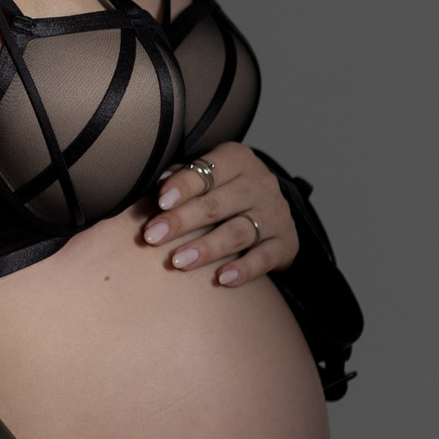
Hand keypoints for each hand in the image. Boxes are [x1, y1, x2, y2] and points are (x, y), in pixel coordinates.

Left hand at [140, 142, 297, 286]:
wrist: (270, 207)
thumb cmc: (225, 189)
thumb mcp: (207, 175)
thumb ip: (184, 178)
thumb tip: (159, 183)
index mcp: (238, 160)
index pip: (208, 171)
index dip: (183, 186)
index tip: (160, 202)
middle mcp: (260, 184)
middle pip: (217, 204)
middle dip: (182, 221)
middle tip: (152, 237)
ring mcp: (275, 213)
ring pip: (238, 232)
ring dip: (207, 248)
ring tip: (178, 261)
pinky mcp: (286, 242)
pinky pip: (264, 258)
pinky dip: (244, 269)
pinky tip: (222, 278)